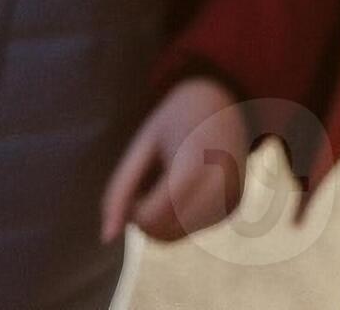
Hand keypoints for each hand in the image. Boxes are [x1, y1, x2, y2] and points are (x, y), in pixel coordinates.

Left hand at [100, 77, 248, 245]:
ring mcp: (230, 200)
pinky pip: (188, 229)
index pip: (150, 218)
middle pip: (160, 232)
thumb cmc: (175, 119)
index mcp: (197, 165)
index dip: (131, 206)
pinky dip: (174, 217)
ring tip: (163, 180)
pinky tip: (181, 186)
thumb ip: (119, 192)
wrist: (226, 100)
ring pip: (173, 236)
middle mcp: (221, 187)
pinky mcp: (232, 207)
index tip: (134, 180)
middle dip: (142, 215)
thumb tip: (106, 238)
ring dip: (157, 219)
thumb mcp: (142, 146)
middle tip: (146, 179)